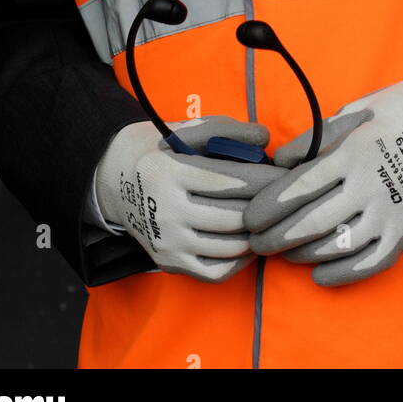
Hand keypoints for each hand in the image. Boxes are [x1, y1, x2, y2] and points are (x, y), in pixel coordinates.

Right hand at [94, 117, 286, 282]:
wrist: (117, 179)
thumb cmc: (163, 148)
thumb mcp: (188, 129)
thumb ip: (227, 130)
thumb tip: (264, 140)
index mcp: (169, 172)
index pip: (229, 181)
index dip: (265, 179)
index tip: (285, 176)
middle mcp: (165, 210)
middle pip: (233, 217)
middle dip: (266, 208)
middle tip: (285, 200)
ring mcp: (167, 241)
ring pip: (229, 246)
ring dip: (257, 234)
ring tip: (270, 219)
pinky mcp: (169, 262)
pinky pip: (215, 272)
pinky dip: (240, 261)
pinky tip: (249, 242)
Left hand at [244, 75, 402, 286]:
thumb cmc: (401, 110)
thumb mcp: (356, 110)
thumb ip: (318, 137)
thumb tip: (283, 160)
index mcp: (352, 152)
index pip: (298, 188)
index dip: (269, 207)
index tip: (250, 217)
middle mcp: (367, 185)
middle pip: (310, 222)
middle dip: (276, 238)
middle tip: (257, 243)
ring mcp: (388, 212)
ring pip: (336, 246)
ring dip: (303, 255)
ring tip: (286, 253)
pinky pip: (369, 262)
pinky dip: (340, 273)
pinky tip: (319, 274)